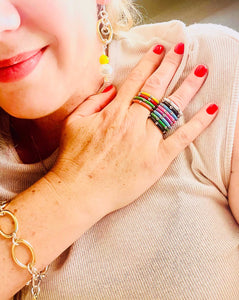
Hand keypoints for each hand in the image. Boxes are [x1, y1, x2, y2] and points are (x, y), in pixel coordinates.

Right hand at [50, 43, 217, 216]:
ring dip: (188, 87)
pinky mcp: (157, 159)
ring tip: (201, 72)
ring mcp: (147, 140)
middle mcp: (133, 121)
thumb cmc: (74, 159)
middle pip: (156, 87)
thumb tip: (111, 89)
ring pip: (172, 108)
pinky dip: (198, 123)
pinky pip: (182, 137)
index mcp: (113, 112)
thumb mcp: (74, 123)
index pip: (136, 80)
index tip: (159, 49)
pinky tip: (211, 109)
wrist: (80, 190)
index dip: (149, 62)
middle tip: (181, 50)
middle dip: (170, 65)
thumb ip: (93, 102)